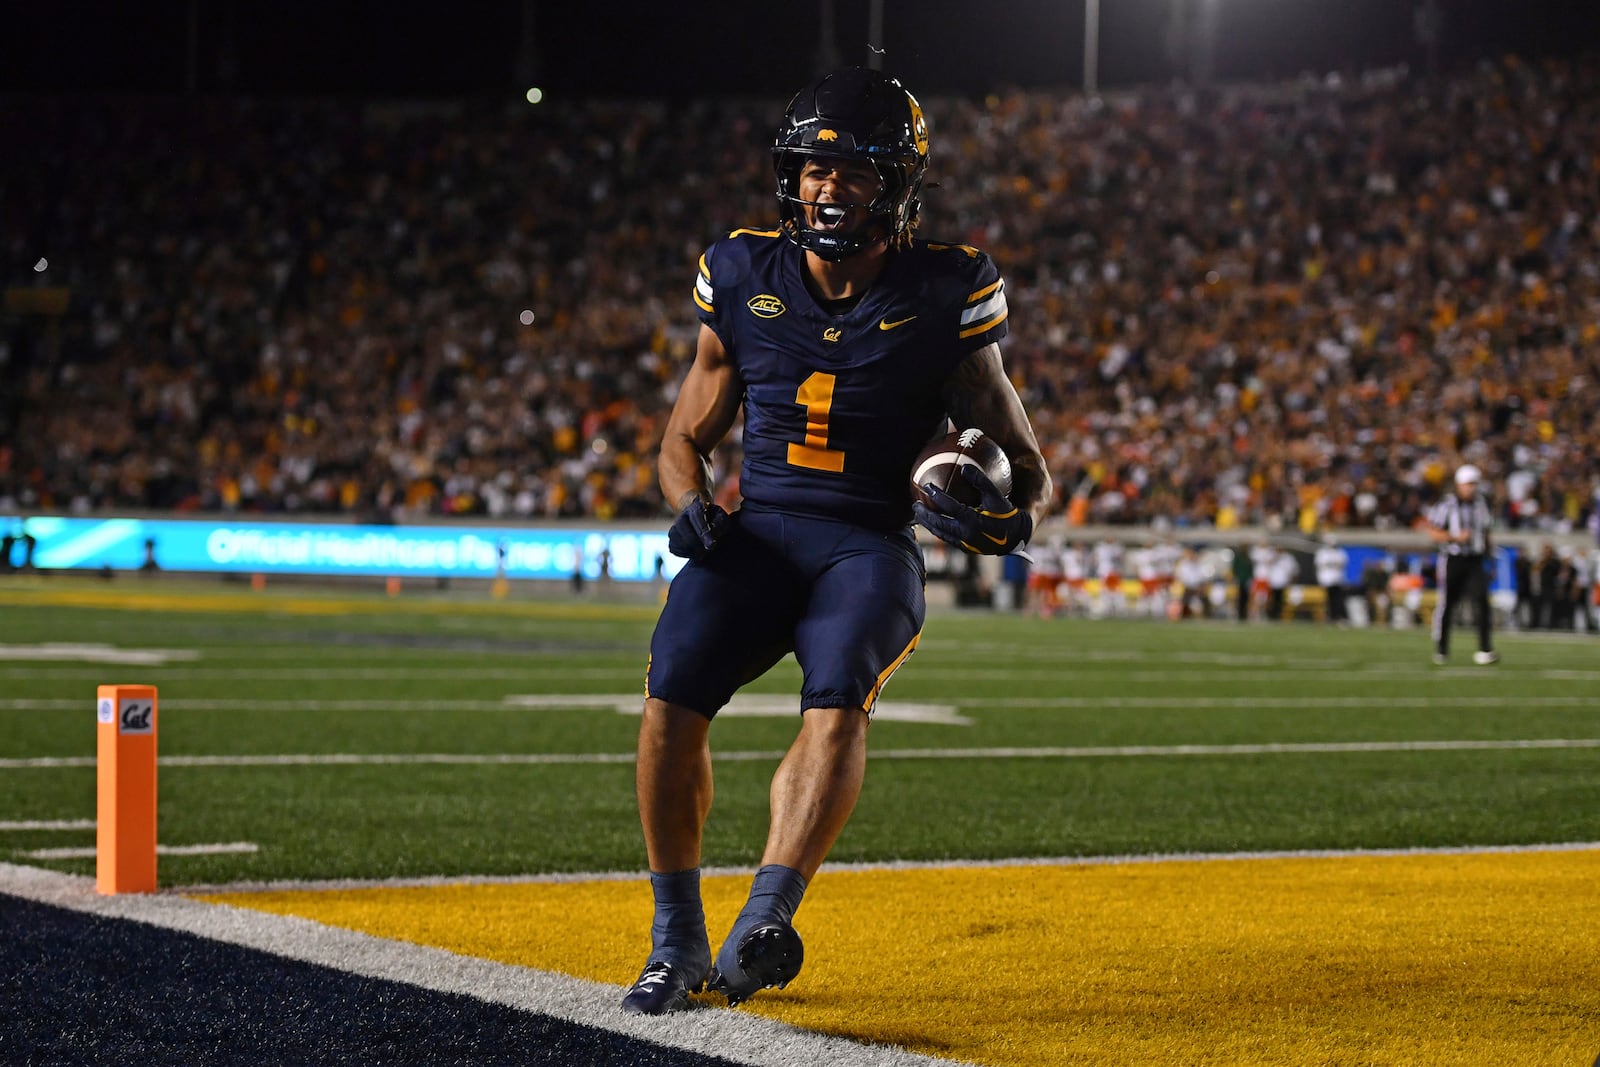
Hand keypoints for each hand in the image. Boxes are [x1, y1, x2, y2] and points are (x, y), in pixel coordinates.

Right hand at [667, 497, 729, 560]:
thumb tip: (711, 540)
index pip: (697, 517)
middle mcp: (683, 515)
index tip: (711, 545)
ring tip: (702, 553)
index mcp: (696, 507)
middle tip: (707, 551)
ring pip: (677, 539)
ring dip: (690, 549)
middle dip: (696, 543)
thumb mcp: (722, 519)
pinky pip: (674, 547)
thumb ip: (719, 526)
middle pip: (683, 528)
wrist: (704, 520)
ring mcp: (675, 526)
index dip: (703, 532)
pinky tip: (694, 552)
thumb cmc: (715, 520)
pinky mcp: (672, 537)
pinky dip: (684, 553)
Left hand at [913, 465, 1032, 554]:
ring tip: (919, 515)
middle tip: (915, 504)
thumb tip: (964, 467)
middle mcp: (966, 533)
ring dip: (928, 524)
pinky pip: (947, 539)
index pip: (949, 507)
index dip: (936, 495)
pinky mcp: (965, 548)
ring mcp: (964, 543)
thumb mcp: (996, 496)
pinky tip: (934, 524)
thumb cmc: (1005, 514)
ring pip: (941, 534)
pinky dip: (938, 531)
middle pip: (939, 523)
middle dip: (925, 514)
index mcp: (972, 520)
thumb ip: (981, 481)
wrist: (1015, 536)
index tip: (927, 486)